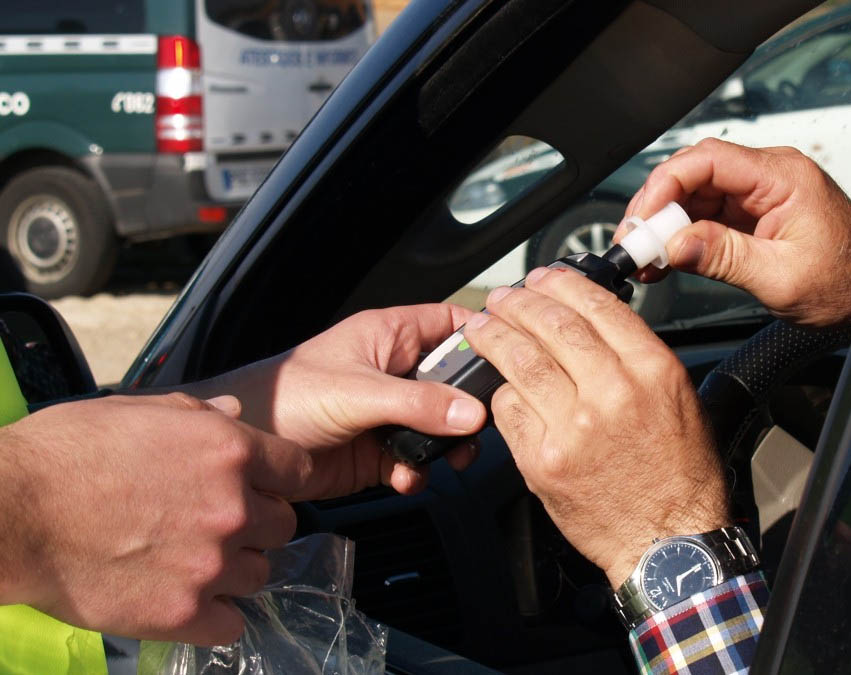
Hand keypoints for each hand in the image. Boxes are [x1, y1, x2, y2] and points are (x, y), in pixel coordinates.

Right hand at [0, 393, 309, 644]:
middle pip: (283, 526)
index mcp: (229, 451)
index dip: (279, 479)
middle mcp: (232, 507)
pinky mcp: (183, 612)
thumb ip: (199, 413)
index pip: (299, 471)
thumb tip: (234, 413)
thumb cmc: (65, 454)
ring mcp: (210, 563)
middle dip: (256, 525)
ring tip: (192, 562)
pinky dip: (215, 615)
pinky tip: (187, 599)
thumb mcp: (137, 409)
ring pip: (259, 575)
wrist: (11, 512)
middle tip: (216, 525)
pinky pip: (231, 623)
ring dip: (234, 570)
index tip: (260, 486)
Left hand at [184, 305, 486, 498]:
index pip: (450, 323)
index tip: (508, 360)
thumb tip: (473, 414)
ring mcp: (387, 413)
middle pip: (454, 382)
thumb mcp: (359, 393)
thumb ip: (418, 403)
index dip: (481, 336)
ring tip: (447, 460)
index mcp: (390, 336)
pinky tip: (404, 478)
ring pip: (440, 426)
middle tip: (479, 429)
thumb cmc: (285, 397)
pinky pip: (416, 460)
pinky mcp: (377, 451)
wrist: (243, 453)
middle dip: (470, 408)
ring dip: (447, 446)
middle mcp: (394, 371)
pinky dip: (418, 472)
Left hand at [462, 267, 729, 587]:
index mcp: (653, 370)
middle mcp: (613, 392)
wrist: (667, 541)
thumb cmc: (679, 475)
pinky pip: (509, 410)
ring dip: (494, 336)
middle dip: (518, 302)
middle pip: (551, 325)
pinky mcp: (544, 460)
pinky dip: (500, 393)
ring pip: (520, 361)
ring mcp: (574, 427)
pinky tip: (497, 384)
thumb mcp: (680, 399)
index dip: (561, 284)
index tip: (544, 278)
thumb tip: (593, 322)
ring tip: (482, 326)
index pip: (596, 306)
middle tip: (503, 297)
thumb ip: (637, 357)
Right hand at [619, 137, 850, 325]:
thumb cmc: (846, 283)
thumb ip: (725, 257)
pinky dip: (683, 235)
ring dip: (666, 223)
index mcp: (783, 177)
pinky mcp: (754, 214)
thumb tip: (675, 245)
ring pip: (696, 194)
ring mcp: (760, 194)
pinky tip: (666, 257)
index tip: (643, 218)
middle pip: (696, 173)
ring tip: (645, 256)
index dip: (666, 184)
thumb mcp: (780, 277)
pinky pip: (707, 214)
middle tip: (635, 241)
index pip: (709, 159)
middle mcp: (770, 176)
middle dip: (658, 206)